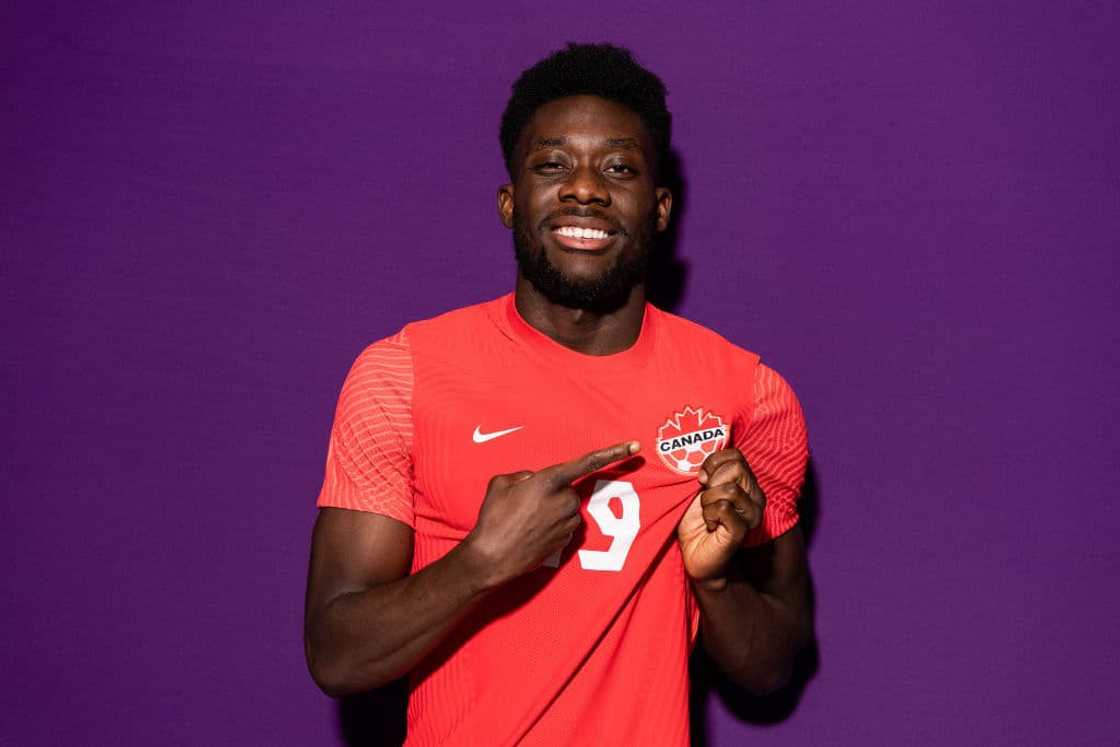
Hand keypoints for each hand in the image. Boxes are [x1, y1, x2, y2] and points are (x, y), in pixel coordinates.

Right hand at [464, 440, 639, 586]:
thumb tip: (534, 481)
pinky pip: (564, 527)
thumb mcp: (500, 484)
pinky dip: (551, 527)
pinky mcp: (567, 541)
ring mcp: (568, 523)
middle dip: (552, 494)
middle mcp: (565, 501)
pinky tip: (530, 534)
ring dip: (551, 511)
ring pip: (566, 509)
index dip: (614, 452)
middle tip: (525, 504)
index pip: (587, 462)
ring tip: (523, 522)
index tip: (636, 446)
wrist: (492, 559)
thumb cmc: (493, 519)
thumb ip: (524, 476)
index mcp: (549, 481)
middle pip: (568, 490)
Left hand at [677, 448, 765, 588]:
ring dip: (708, 501)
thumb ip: (708, 470)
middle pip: (736, 468)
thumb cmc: (694, 519)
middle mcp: (755, 496)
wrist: (692, 552)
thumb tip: (704, 448)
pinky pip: (724, 508)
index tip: (702, 478)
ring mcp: (751, 514)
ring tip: (708, 515)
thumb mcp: (699, 488)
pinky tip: (710, 525)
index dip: (713, 462)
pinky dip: (709, 515)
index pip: (735, 455)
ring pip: (730, 489)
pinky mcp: (743, 529)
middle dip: (711, 482)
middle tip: (706, 500)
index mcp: (746, 482)